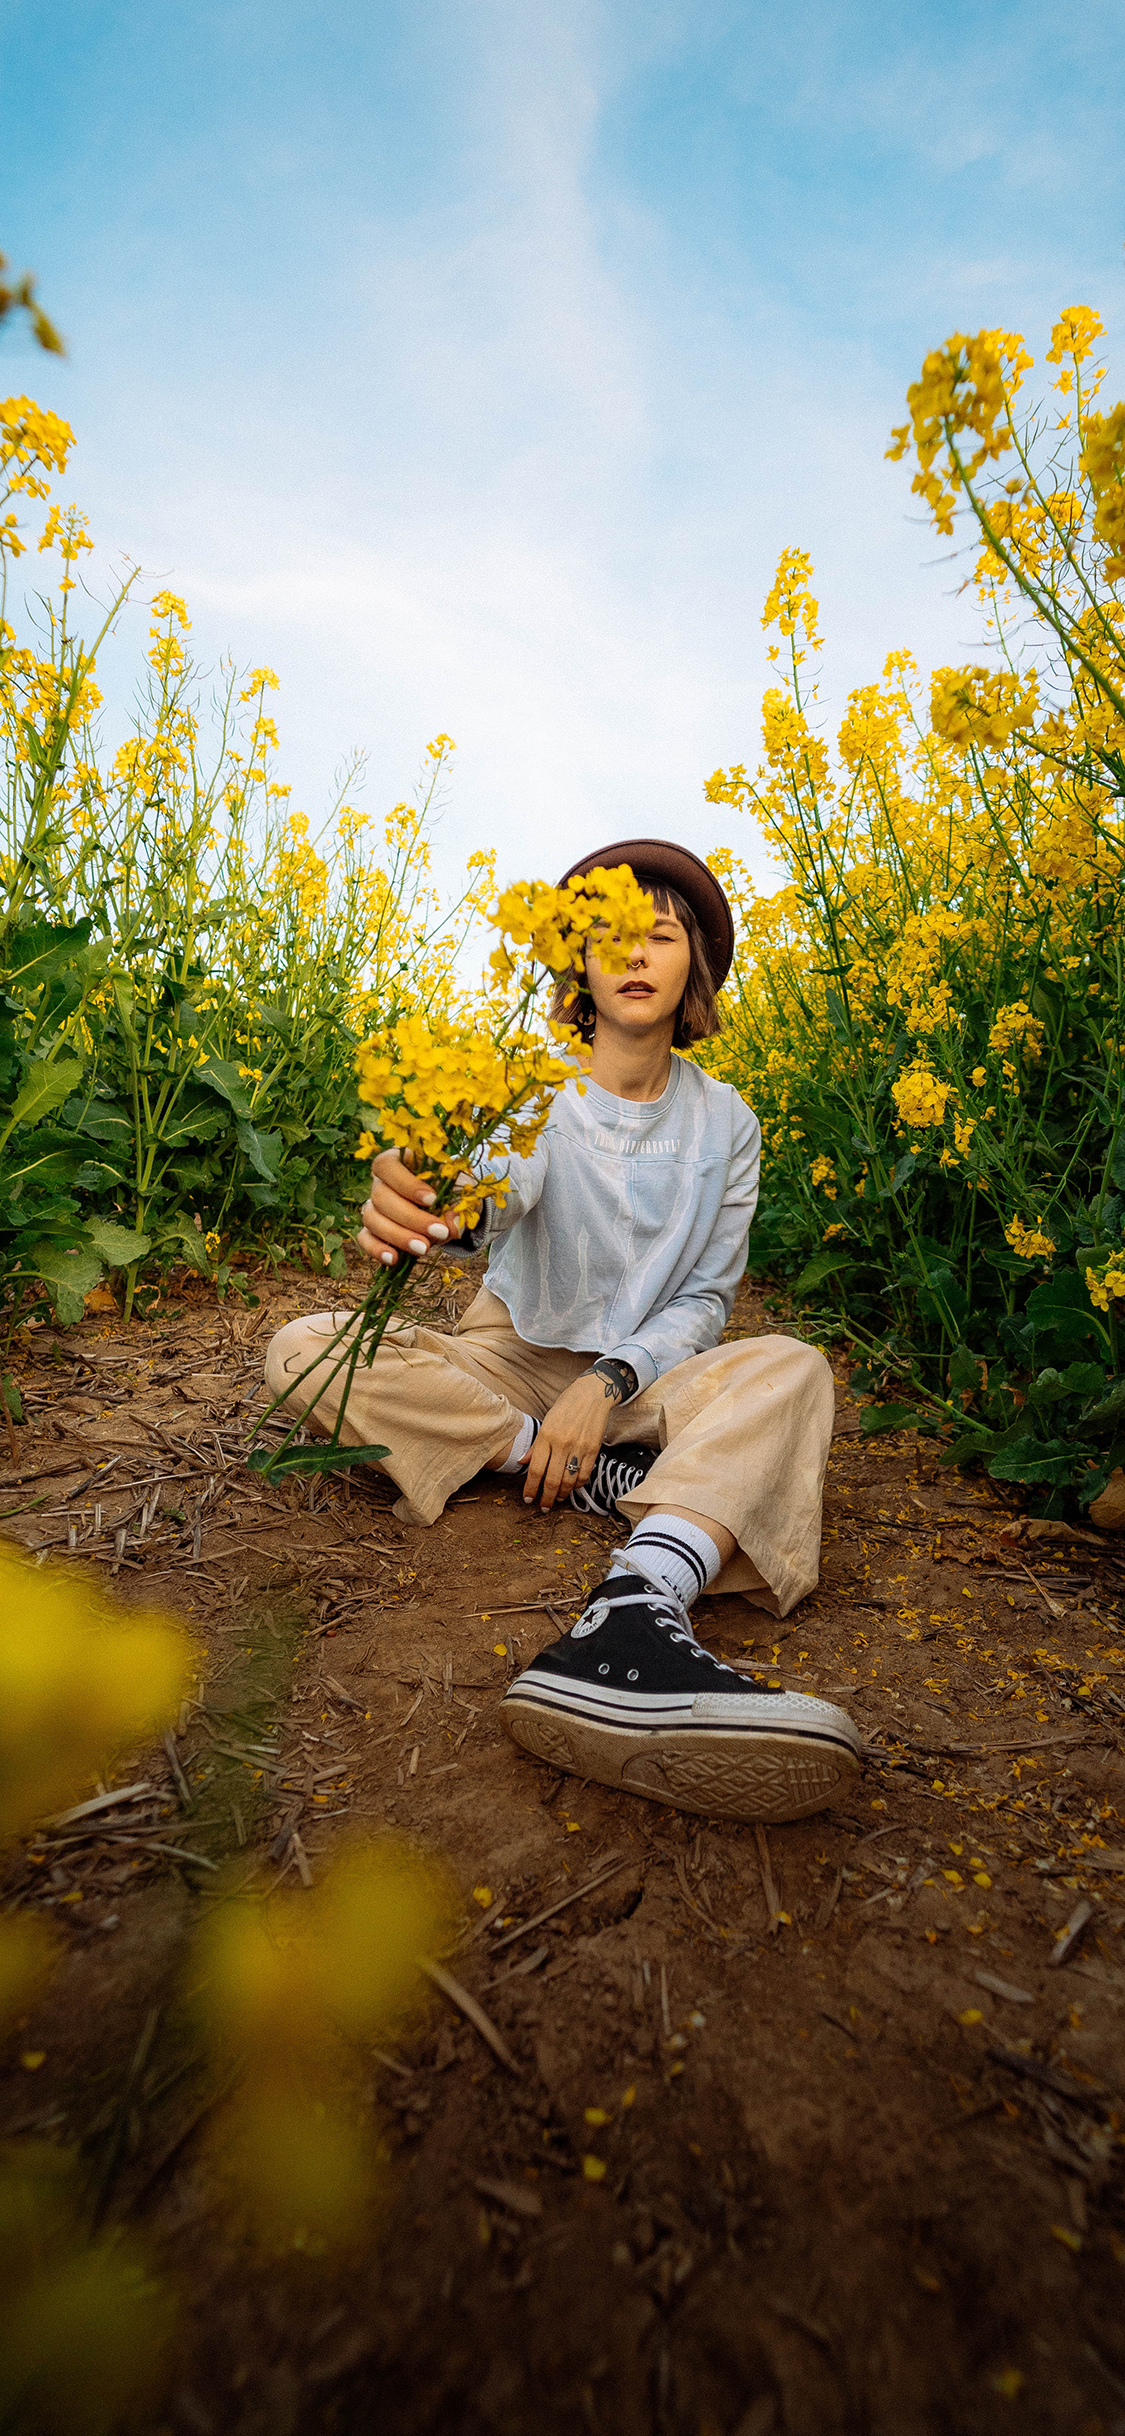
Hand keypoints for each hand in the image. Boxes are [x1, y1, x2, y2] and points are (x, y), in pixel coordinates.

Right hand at [358, 1149, 464, 1268]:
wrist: (449, 1205)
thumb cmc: (452, 1188)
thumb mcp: (460, 1190)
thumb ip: (458, 1203)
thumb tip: (452, 1225)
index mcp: (398, 1160)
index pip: (388, 1166)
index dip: (406, 1184)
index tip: (432, 1199)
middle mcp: (380, 1182)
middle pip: (381, 1197)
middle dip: (411, 1218)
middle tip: (439, 1232)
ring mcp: (373, 1205)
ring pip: (372, 1219)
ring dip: (398, 1236)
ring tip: (425, 1248)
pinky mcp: (371, 1229)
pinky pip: (365, 1238)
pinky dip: (376, 1250)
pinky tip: (394, 1259)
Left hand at [522, 1372, 614, 1512]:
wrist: (593, 1394)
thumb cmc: (566, 1406)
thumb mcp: (546, 1422)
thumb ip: (536, 1445)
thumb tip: (523, 1463)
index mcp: (546, 1436)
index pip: (535, 1469)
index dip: (531, 1487)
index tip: (528, 1498)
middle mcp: (562, 1443)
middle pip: (552, 1479)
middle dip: (546, 1497)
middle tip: (543, 1506)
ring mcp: (579, 1447)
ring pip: (568, 1480)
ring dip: (562, 1494)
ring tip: (557, 1499)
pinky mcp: (593, 1450)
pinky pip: (584, 1474)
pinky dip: (577, 1485)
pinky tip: (572, 1487)